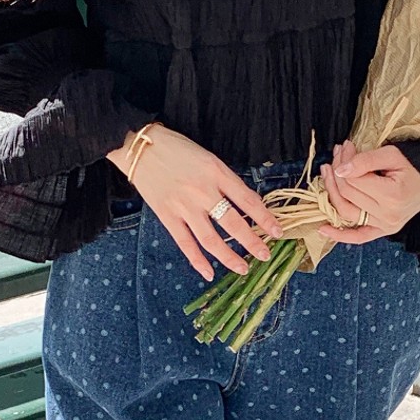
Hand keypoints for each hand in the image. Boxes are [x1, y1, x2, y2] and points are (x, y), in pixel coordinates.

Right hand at [107, 124, 282, 282]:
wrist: (141, 147)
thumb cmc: (178, 149)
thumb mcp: (209, 159)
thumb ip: (226, 181)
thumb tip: (246, 206)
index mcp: (217, 173)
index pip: (248, 201)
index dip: (266, 219)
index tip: (278, 232)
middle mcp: (202, 191)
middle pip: (233, 224)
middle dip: (252, 242)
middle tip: (265, 256)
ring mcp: (184, 206)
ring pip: (211, 239)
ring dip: (229, 257)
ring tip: (243, 268)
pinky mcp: (167, 216)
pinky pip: (185, 243)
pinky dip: (197, 260)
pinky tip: (209, 273)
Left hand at [317, 141, 419, 244]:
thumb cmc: (415, 167)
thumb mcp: (392, 155)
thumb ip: (366, 160)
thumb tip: (340, 170)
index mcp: (391, 195)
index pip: (353, 179)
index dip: (344, 161)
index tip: (345, 147)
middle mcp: (387, 215)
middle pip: (347, 193)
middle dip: (337, 171)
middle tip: (338, 155)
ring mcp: (384, 226)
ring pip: (346, 211)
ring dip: (331, 192)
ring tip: (328, 174)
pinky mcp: (383, 231)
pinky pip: (358, 237)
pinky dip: (340, 235)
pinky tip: (323, 229)